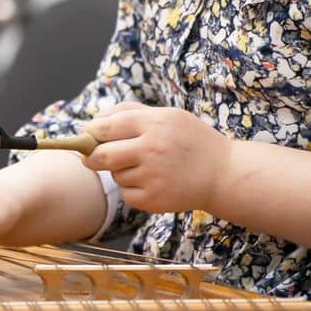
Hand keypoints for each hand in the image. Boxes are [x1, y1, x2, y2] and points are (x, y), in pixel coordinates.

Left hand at [82, 101, 232, 213]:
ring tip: (143, 167)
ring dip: (119, 172)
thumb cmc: (190, 140)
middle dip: (91, 157)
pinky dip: (130, 189)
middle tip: (92, 157)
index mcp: (153, 124)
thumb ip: (129, 112)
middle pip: (102, 155)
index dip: (91, 132)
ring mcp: (153, 176)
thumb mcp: (167, 115)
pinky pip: (125, 194)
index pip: (105, 127)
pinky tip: (150, 182)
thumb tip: (93, 121)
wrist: (222, 173)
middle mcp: (152, 149)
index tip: (88, 135)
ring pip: (114, 175)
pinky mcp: (154, 199)